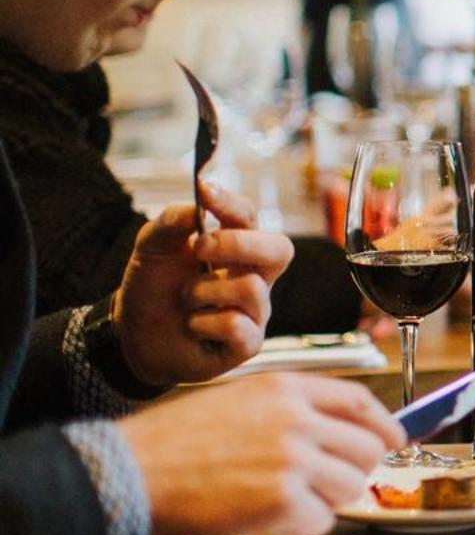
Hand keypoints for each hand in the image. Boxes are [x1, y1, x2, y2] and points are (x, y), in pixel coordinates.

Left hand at [114, 183, 294, 386]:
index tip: (205, 192)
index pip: (249, 218)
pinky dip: (204, 323)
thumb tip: (197, 206)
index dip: (230, 204)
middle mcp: (254, 275)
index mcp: (237, 248)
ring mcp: (255, 310)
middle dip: (239, 244)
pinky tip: (193, 326)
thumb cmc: (153, 287)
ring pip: (250, 288)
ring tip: (185, 299)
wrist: (134, 335)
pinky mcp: (248, 343)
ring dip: (203, 291)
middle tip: (200, 247)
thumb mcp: (152, 247)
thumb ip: (172, 221)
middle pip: (280, 250)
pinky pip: (237, 326)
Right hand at [121, 374, 404, 534]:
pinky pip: (320, 519)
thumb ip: (290, 411)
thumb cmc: (175, 442)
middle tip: (323, 483)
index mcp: (286, 388)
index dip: (384, 424)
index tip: (395, 439)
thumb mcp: (238, 402)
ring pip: (351, 486)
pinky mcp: (282, 498)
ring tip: (281, 497)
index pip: (358, 401)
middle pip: (367, 448)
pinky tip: (265, 514)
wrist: (132, 471)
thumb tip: (339, 433)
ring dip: (324, 498)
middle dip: (352, 470)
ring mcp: (293, 458)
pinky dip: (299, 523)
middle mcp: (297, 418)